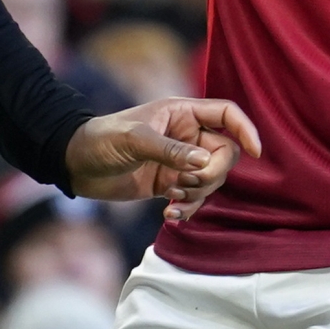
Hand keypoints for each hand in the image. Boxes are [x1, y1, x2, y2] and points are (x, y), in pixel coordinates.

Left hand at [64, 99, 261, 220]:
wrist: (74, 164)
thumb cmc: (100, 140)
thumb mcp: (134, 140)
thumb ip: (170, 151)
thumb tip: (204, 162)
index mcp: (181, 113)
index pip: (226, 115)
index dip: (245, 130)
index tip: (256, 152)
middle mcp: (186, 136)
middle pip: (224, 154)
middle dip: (211, 174)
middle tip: (186, 183)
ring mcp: (179, 161)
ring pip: (212, 179)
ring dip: (198, 194)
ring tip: (170, 199)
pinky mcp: (170, 183)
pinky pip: (194, 197)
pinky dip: (188, 208)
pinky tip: (169, 215)